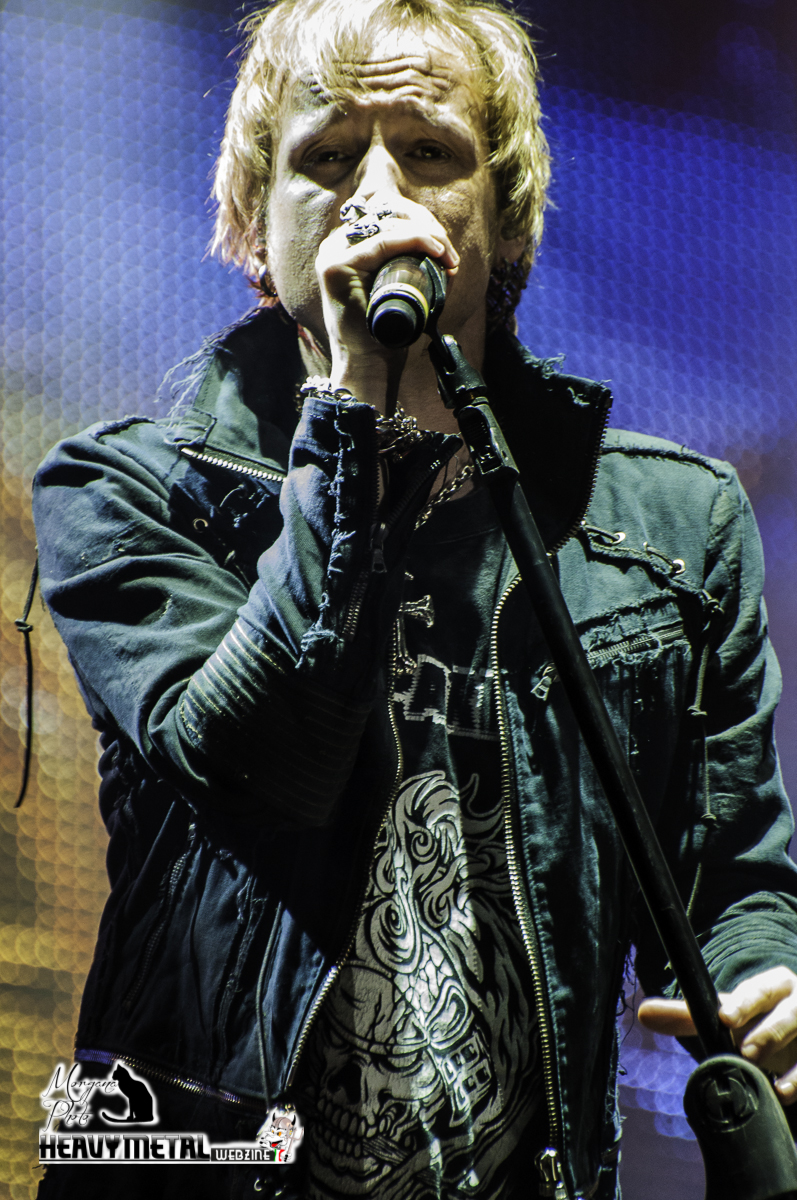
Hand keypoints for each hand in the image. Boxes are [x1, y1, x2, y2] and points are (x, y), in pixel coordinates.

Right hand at [316, 189, 458, 408]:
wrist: (368, 363)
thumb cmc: (387, 331)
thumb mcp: (402, 291)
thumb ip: (413, 267)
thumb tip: (445, 252)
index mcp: (349, 246)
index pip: (388, 215)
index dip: (423, 222)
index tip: (447, 249)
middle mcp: (337, 244)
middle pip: (388, 212)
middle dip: (426, 225)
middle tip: (449, 253)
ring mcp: (333, 253)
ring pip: (389, 224)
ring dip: (426, 233)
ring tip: (446, 255)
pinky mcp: (337, 265)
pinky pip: (384, 240)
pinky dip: (414, 240)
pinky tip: (435, 249)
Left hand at [638, 967, 796, 1104]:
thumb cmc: (758, 1023)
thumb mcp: (728, 1018)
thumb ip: (688, 1015)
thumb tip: (642, 1012)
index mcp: (775, 985)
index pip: (759, 989)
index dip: (743, 1002)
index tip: (724, 1017)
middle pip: (790, 1012)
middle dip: (769, 1031)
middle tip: (747, 1051)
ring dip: (795, 1063)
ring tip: (773, 1085)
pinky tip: (785, 1094)